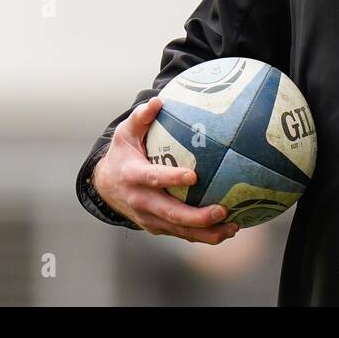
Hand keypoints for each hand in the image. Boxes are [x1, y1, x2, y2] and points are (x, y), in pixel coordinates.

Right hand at [92, 96, 239, 243]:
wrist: (105, 188)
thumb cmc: (122, 155)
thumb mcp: (125, 134)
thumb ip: (140, 118)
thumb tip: (158, 102)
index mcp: (133, 176)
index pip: (153, 179)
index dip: (171, 178)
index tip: (194, 176)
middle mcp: (141, 201)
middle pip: (170, 213)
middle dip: (196, 216)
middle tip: (222, 210)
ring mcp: (149, 218)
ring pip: (179, 229)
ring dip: (206, 232)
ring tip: (233, 226)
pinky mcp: (157, 228)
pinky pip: (182, 233)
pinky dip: (204, 235)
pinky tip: (227, 229)